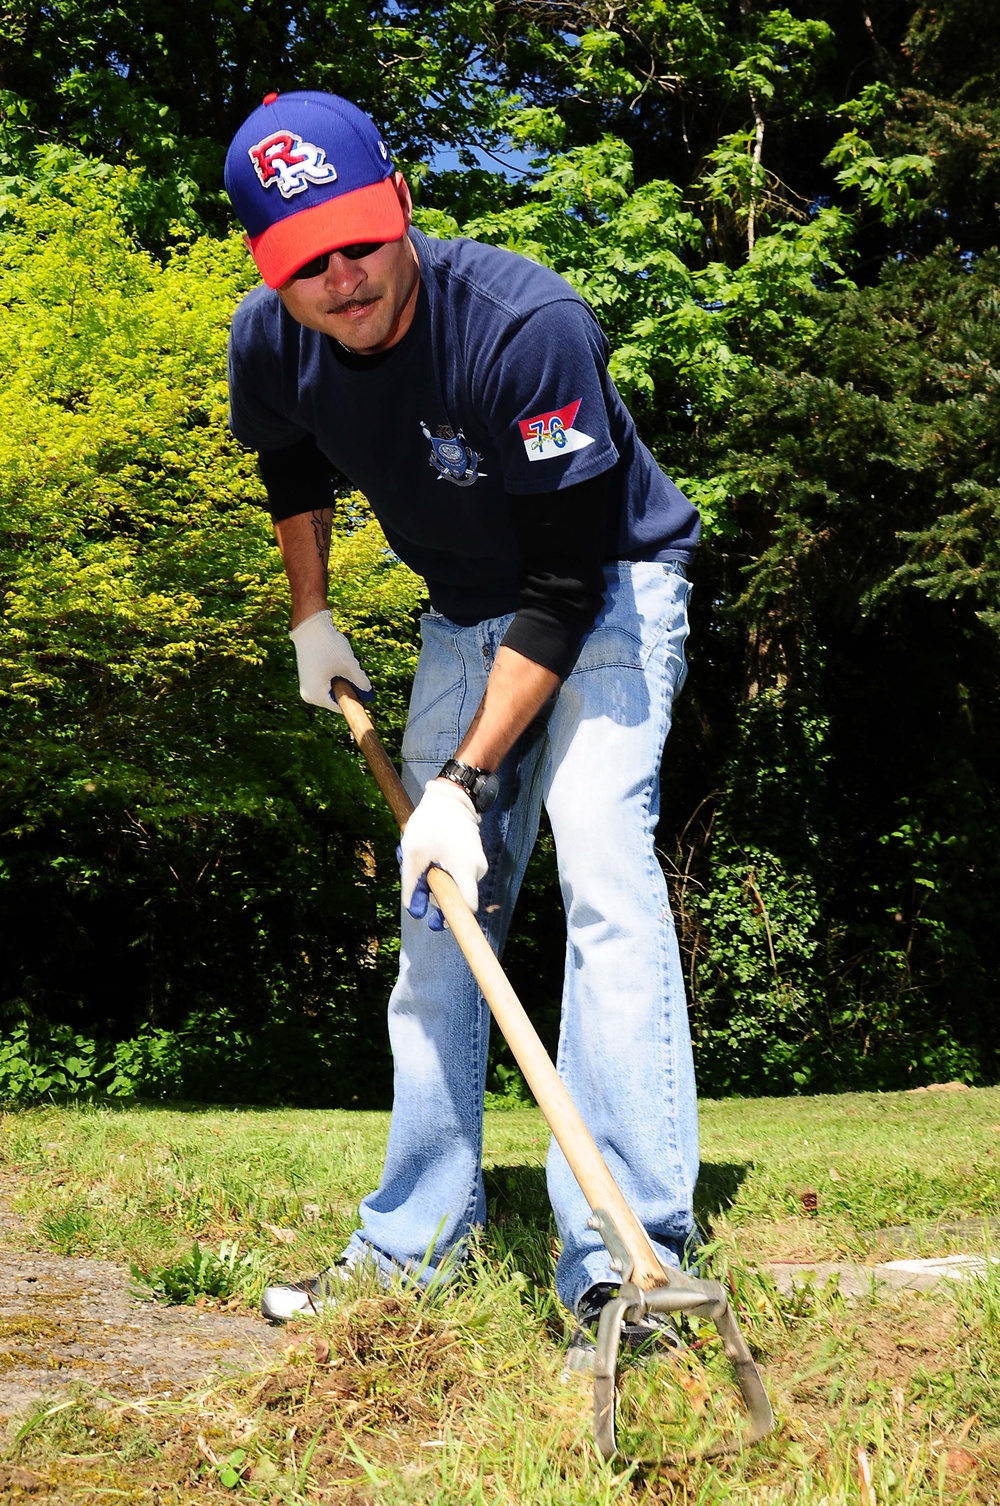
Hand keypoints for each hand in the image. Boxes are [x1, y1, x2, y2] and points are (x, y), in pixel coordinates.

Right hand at [289, 609, 371, 713]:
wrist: (310, 627)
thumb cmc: (328, 647)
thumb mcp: (349, 666)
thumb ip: (361, 682)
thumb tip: (368, 692)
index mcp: (317, 697)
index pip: (341, 707)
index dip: (356, 702)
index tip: (369, 697)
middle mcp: (309, 695)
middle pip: (336, 698)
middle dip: (349, 687)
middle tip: (356, 672)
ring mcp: (306, 686)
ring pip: (332, 689)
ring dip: (342, 680)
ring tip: (342, 662)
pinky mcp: (307, 677)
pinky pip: (325, 682)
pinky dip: (335, 675)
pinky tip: (336, 660)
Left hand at [400, 779, 487, 925]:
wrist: (451, 795)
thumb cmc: (431, 822)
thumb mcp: (413, 853)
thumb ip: (412, 884)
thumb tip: (414, 909)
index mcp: (465, 870)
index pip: (468, 907)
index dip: (453, 918)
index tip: (436, 922)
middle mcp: (477, 869)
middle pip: (458, 895)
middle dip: (436, 892)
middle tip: (418, 878)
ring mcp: (478, 861)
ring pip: (456, 883)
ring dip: (437, 878)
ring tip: (422, 860)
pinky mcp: (474, 855)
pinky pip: (458, 871)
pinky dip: (442, 868)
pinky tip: (430, 854)